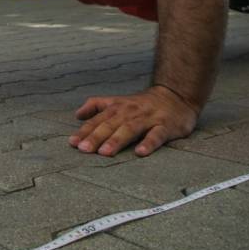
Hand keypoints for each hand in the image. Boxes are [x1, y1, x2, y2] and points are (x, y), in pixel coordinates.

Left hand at [70, 86, 198, 156]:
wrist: (175, 96)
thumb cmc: (142, 104)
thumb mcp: (118, 101)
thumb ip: (97, 106)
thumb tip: (77, 114)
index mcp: (118, 107)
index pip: (98, 120)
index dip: (85, 131)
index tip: (73, 142)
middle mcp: (130, 112)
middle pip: (111, 125)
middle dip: (96, 137)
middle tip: (84, 149)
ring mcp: (148, 118)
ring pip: (130, 129)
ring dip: (117, 140)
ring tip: (105, 152)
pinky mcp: (165, 126)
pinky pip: (156, 135)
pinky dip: (149, 143)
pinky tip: (141, 153)